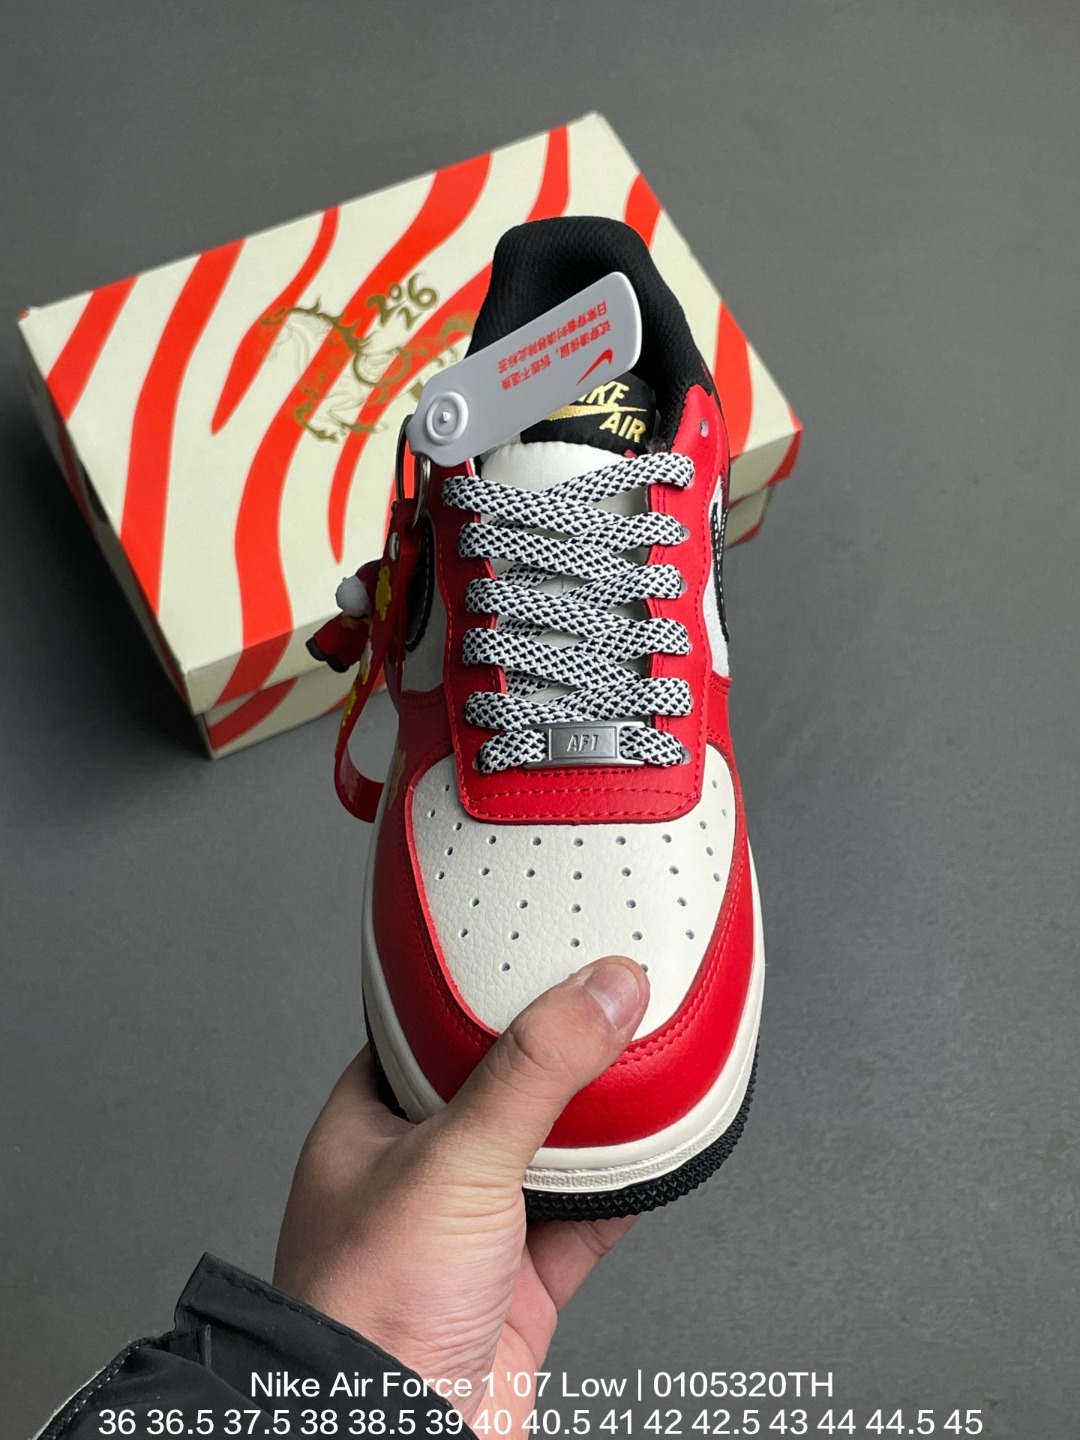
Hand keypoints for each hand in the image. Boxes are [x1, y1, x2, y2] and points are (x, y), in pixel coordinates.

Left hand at [274, 956, 648, 1431]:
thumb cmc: (365, 1310)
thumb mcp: (453, 1158)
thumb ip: (534, 1071)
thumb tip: (601, 990)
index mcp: (374, 1121)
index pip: (434, 1029)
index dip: (490, 989)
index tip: (547, 952)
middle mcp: (422, 1171)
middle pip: (506, 1087)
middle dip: (560, 1053)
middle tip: (611, 997)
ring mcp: (473, 1230)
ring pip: (553, 1151)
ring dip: (601, 1120)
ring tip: (645, 1058)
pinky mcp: (520, 1285)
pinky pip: (588, 1217)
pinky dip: (628, 1186)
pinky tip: (658, 1151)